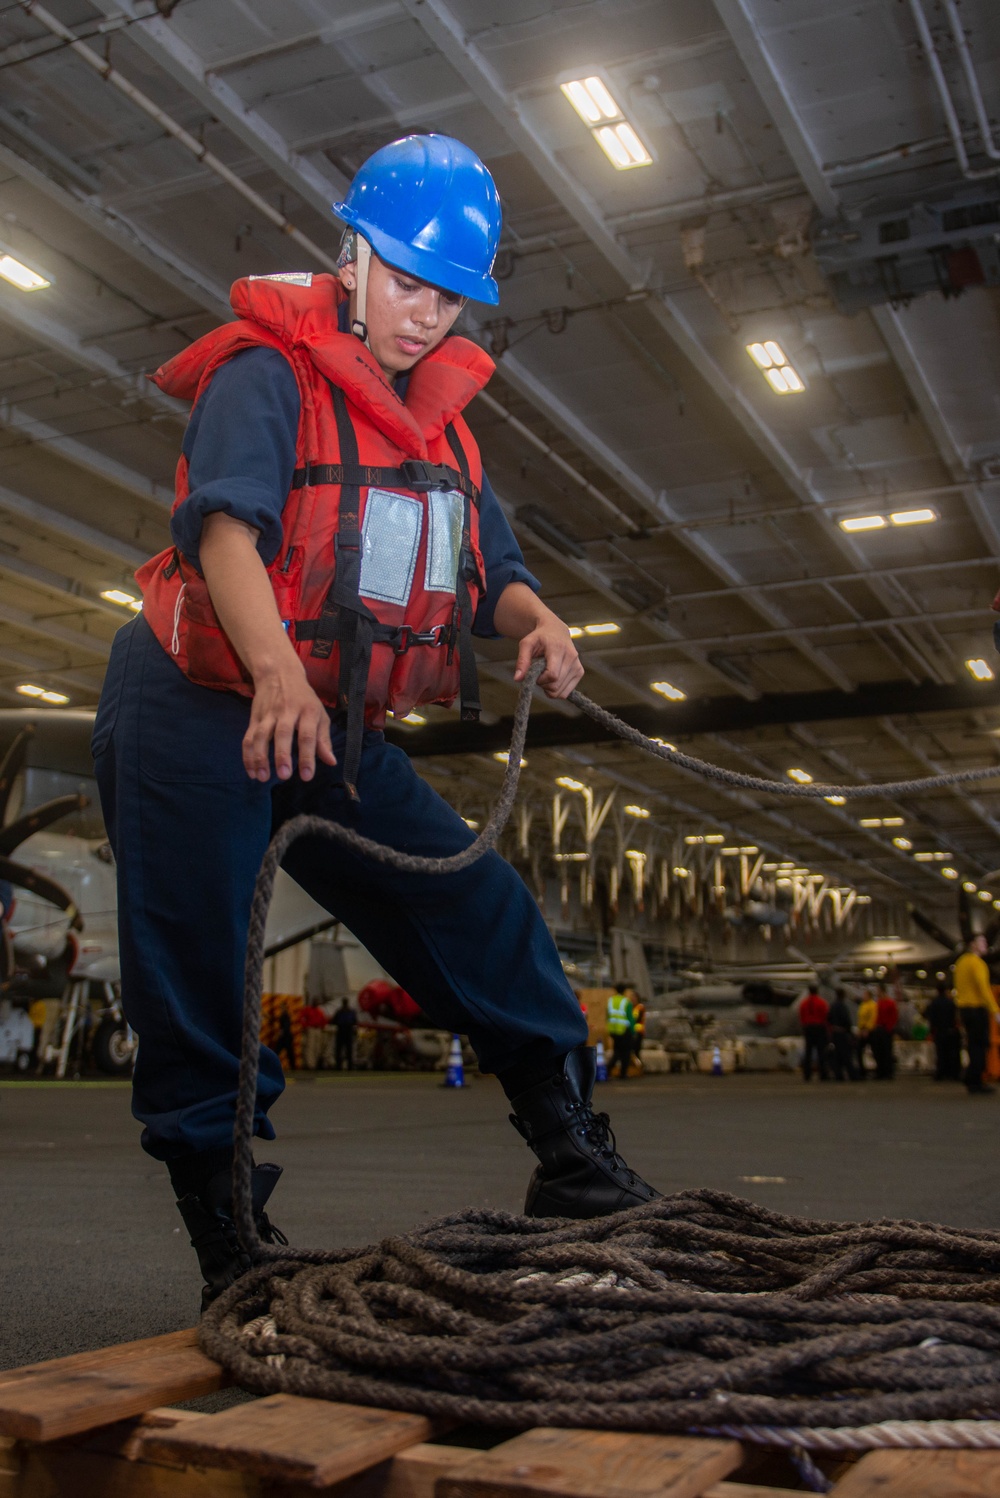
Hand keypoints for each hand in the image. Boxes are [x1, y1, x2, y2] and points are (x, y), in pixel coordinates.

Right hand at [243, 664, 335, 781]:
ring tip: (262, 777)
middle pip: (282, 734)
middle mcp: (286, 711)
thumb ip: (324, 739)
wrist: (279, 673)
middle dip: (282, 755)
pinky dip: (247, 755)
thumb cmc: (304, 699)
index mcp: (307, 711)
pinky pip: (248, 738)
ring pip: (261, 736)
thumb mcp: (319, 714)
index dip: (307, 756)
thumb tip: (331, 762)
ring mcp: (268, 714)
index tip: (306, 776)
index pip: (308, 735)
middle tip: (284, 776)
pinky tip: (251, 771)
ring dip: (260, 757)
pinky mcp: (254, 718)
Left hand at [513, 612, 582, 698]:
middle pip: (556, 685)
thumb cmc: (539, 638)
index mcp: (558, 648)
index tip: (535, 674)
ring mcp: (577, 665)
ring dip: (549, 689)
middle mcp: (571, 657)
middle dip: (543, 685)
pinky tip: (552, 679)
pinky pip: (566, 692)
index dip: (541, 680)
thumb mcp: (526, 644)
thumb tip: (517, 679)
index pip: (552, 675)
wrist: (556, 631)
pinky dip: (557, 690)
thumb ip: (522, 661)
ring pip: (561, 692)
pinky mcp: (580, 672)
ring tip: (546, 675)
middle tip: (539, 674)